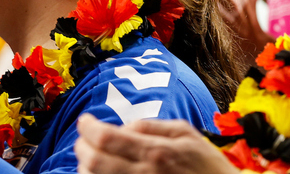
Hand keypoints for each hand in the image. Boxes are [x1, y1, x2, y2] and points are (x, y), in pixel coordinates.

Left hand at [74, 114, 237, 173]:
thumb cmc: (207, 166)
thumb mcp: (186, 134)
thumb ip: (152, 125)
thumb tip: (124, 125)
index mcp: (156, 151)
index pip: (107, 137)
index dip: (88, 127)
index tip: (84, 122)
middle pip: (94, 161)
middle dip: (82, 147)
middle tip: (84, 140)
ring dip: (86, 167)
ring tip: (92, 157)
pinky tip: (103, 173)